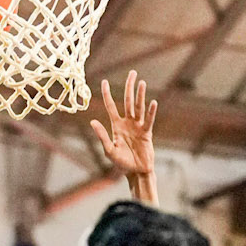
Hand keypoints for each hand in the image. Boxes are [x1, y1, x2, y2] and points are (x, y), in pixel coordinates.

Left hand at [90, 71, 156, 190]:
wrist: (135, 172)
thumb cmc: (121, 163)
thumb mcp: (109, 150)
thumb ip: (102, 135)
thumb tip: (92, 121)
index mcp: (116, 126)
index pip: (111, 106)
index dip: (107, 94)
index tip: (104, 81)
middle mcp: (127, 123)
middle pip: (128, 101)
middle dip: (130, 87)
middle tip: (132, 73)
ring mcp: (138, 127)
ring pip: (139, 107)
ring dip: (140, 95)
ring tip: (141, 82)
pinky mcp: (147, 133)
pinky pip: (149, 120)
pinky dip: (151, 112)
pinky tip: (153, 102)